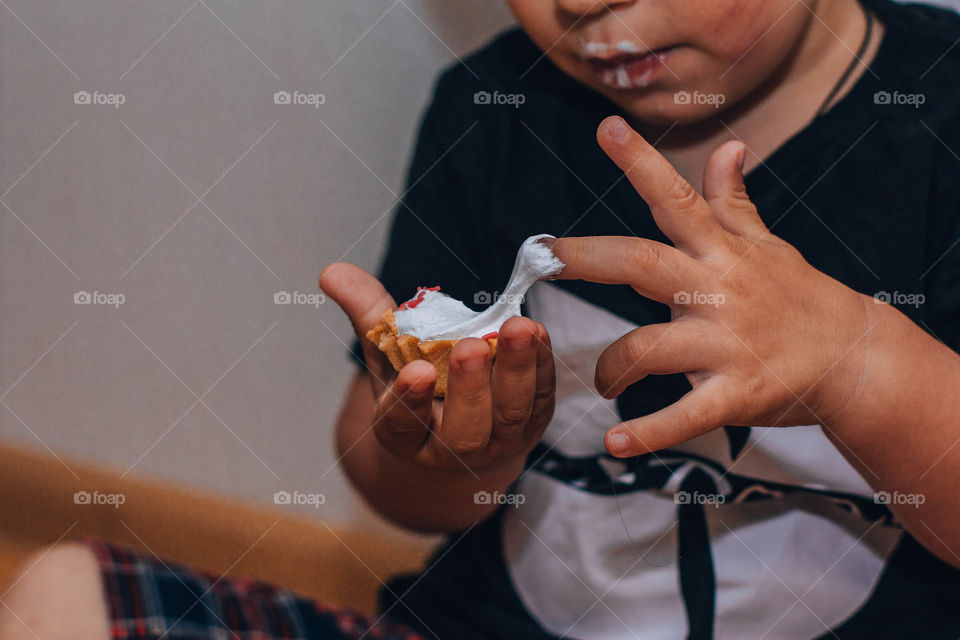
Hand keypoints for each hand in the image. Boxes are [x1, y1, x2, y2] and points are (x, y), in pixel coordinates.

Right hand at [319, 264, 555, 471]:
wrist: (461, 431)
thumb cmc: (418, 387)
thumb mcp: (387, 357)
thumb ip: (369, 315)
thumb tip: (332, 272)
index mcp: (405, 438)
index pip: (402, 425)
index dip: (408, 401)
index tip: (415, 370)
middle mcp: (452, 451)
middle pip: (464, 431)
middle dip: (470, 389)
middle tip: (469, 347)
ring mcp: (498, 442)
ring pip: (510, 415)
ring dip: (516, 372)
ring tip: (518, 329)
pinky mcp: (533, 423)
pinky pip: (541, 398)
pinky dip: (542, 366)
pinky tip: (537, 333)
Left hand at [549, 116, 871, 457]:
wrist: (854, 358)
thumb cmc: (799, 297)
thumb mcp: (767, 244)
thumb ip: (733, 201)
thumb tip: (727, 146)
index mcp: (722, 252)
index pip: (676, 199)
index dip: (640, 163)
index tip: (605, 128)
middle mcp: (720, 290)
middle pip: (644, 264)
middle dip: (590, 257)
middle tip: (546, 255)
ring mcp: (728, 343)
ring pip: (650, 348)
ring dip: (614, 368)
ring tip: (604, 384)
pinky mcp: (737, 393)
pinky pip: (686, 415)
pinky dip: (649, 433)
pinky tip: (616, 446)